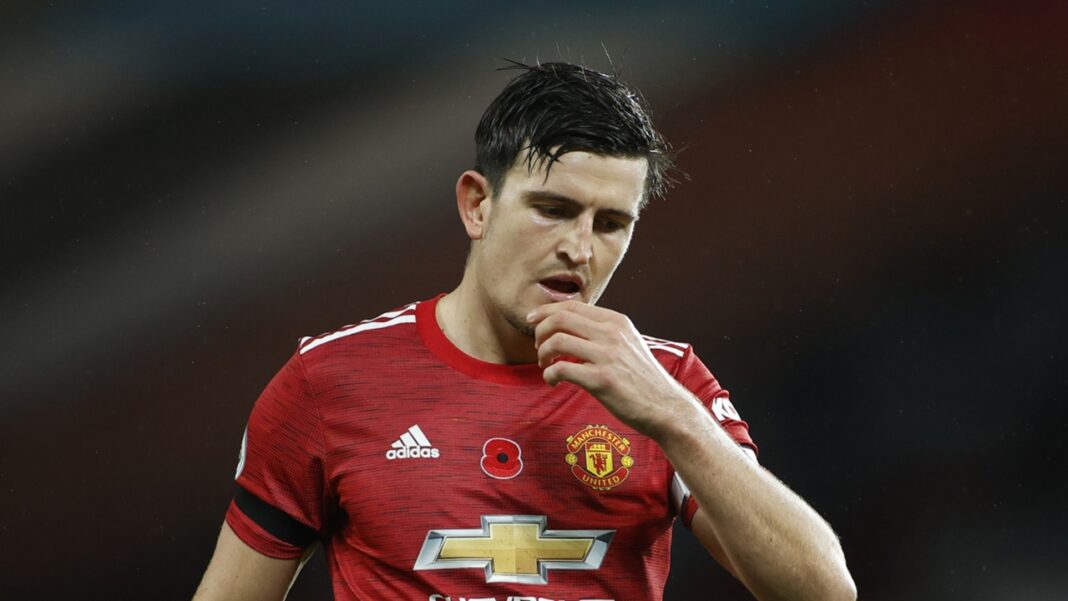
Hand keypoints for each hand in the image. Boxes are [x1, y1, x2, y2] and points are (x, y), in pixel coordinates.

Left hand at [527, 301, 693, 437]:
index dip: (546, 311)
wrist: (666, 407)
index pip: (572, 305)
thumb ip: (604, 332)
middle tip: (538, 348)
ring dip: (542, 353)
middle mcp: (611, 333)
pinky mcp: (601, 379)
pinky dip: (549, 375)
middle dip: (540, 332)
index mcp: (616, 321)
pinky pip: (561, 369)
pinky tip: (553, 382)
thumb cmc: (643, 380)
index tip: (532, 320)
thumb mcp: (628, 343)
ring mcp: (607, 355)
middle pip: (560, 318)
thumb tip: (571, 325)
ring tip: (546, 365)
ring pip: (557, 341)